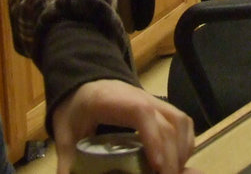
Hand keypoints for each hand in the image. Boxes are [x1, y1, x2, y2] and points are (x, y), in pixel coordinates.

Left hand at [52, 80, 197, 173]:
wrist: (83, 85)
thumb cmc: (75, 109)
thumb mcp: (65, 135)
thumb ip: (67, 163)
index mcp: (112, 102)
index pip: (142, 113)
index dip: (154, 139)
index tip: (157, 168)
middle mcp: (139, 97)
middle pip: (167, 122)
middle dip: (171, 156)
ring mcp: (153, 99)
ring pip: (180, 120)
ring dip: (181, 150)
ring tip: (171, 173)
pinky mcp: (160, 106)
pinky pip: (182, 121)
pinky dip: (186, 142)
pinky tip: (177, 162)